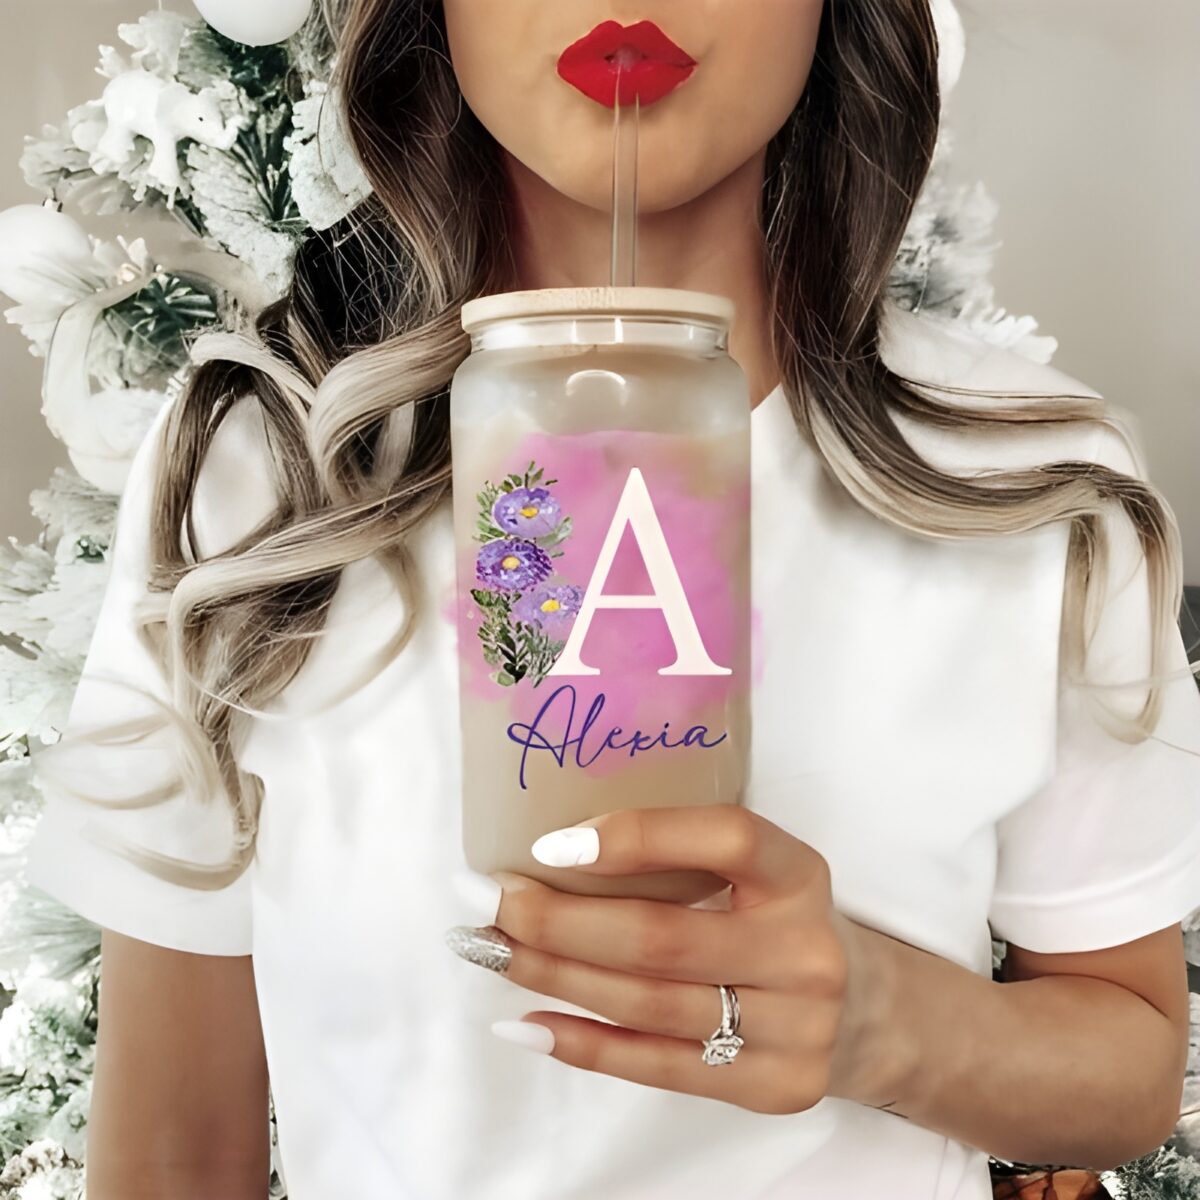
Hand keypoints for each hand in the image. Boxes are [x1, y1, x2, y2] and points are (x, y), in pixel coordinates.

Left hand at [447, 804, 890, 1113]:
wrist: (870, 1012)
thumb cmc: (783, 920)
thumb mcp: (760, 871)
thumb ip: (684, 858)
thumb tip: (552, 856)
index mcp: (798, 873)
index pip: (724, 838)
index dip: (636, 838)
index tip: (548, 845)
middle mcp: (804, 950)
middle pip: (660, 938)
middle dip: (555, 921)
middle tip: (481, 902)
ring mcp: (795, 1029)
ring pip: (647, 1005)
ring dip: (553, 978)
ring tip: (489, 952)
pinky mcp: (773, 1088)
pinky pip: (659, 1067)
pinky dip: (584, 1046)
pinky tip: (526, 1024)